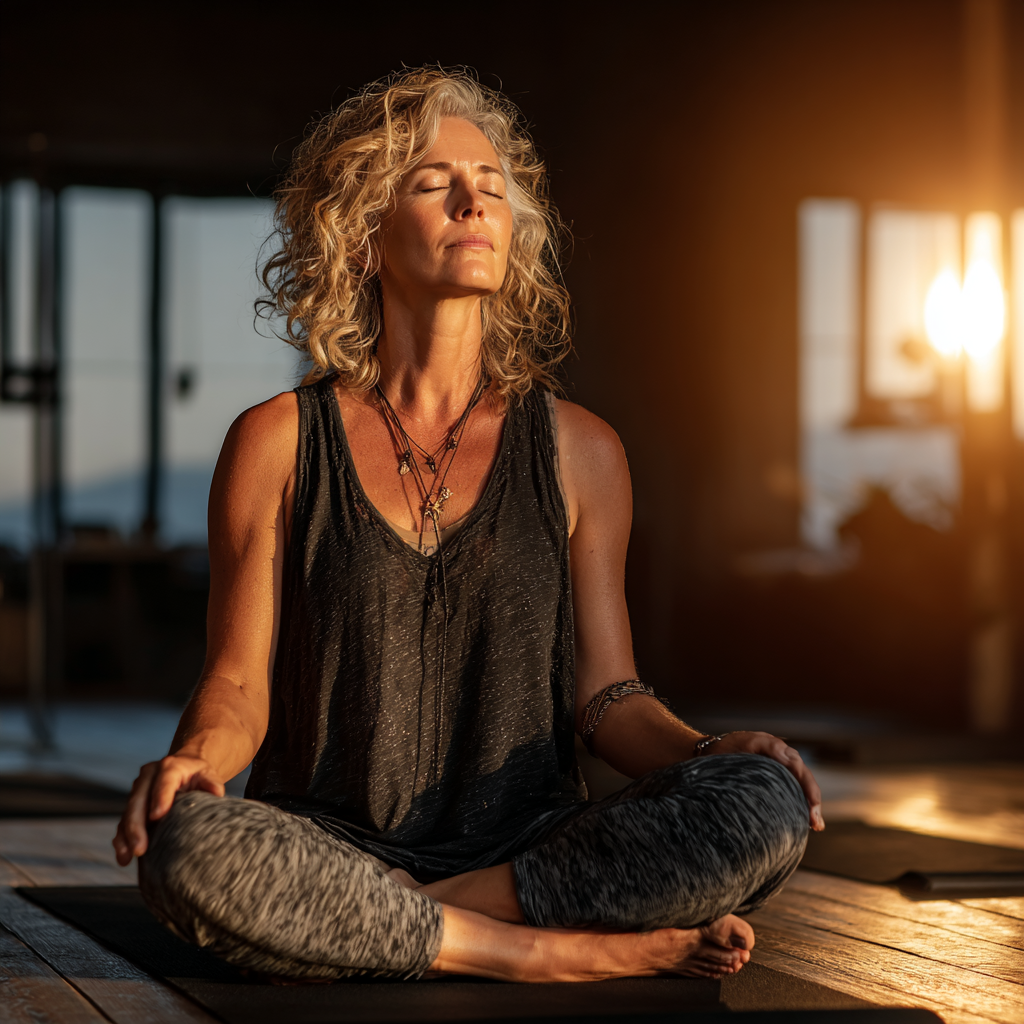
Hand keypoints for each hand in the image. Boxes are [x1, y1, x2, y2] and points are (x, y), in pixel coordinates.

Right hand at [112, 755, 223, 865]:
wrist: (184, 768)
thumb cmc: (197, 774)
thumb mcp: (207, 774)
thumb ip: (212, 782)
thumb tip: (217, 793)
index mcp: (169, 767)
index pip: (163, 782)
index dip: (160, 798)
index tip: (157, 816)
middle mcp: (148, 777)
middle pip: (138, 801)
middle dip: (136, 826)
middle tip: (140, 848)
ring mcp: (137, 792)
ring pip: (127, 814)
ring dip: (126, 837)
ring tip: (127, 857)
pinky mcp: (132, 806)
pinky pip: (123, 823)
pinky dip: (122, 840)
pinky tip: (124, 858)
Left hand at [703, 731, 823, 830]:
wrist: (710, 752)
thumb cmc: (724, 749)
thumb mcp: (743, 745)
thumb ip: (765, 749)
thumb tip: (787, 760)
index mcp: (776, 748)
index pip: (797, 766)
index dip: (807, 786)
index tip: (812, 804)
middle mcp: (781, 758)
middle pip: (804, 779)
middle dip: (813, 800)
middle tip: (816, 823)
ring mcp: (778, 769)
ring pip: (800, 786)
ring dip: (810, 805)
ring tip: (816, 825)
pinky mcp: (773, 780)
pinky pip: (790, 791)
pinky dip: (799, 805)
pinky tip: (805, 823)